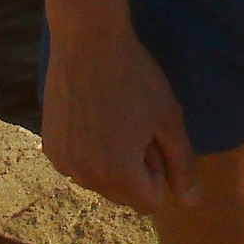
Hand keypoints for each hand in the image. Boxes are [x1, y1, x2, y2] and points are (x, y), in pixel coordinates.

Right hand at [40, 19, 200, 214]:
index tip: (153, 136)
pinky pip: (79, 164)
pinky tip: (93, 116)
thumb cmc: (135, 77)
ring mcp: (64, 164)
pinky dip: (89, 150)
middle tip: (135, 125)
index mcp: (118, 174)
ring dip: (111, 161)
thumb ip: (183, 165)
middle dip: (135, 170)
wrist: (87, 41)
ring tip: (114, 118)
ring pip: (100, 180)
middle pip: (124, 194)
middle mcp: (86, 177)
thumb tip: (194, 202)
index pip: (151, 201)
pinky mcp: (50, 148)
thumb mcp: (168, 119)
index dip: (159, 171)